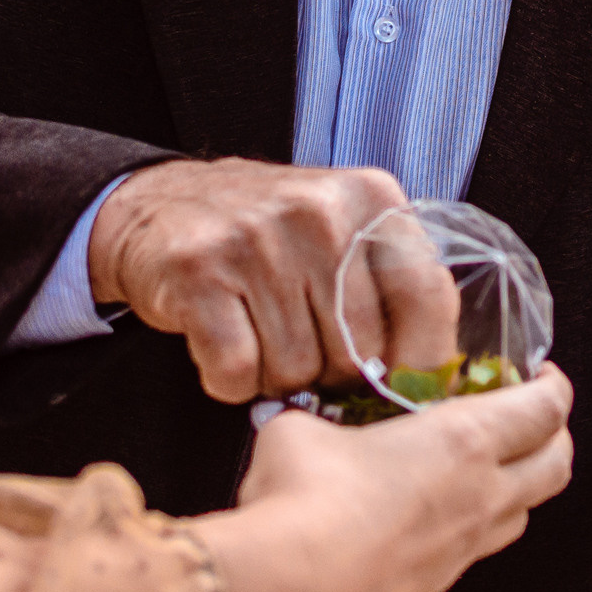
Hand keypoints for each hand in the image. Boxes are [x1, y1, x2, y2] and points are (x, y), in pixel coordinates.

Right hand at [88, 157, 452, 401]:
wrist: (157, 205)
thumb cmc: (266, 235)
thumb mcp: (343, 233)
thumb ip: (392, 287)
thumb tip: (434, 381)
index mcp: (371, 199)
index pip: (428, 296)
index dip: (421, 362)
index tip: (404, 392)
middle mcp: (320, 212)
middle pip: (359, 352)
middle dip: (333, 375)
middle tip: (304, 353)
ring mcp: (257, 239)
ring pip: (296, 370)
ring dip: (277, 378)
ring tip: (258, 337)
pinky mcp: (199, 272)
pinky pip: (237, 372)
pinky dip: (229, 380)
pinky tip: (224, 345)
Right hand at [191, 367, 574, 591]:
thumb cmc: (306, 504)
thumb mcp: (302, 429)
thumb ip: (318, 419)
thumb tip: (301, 423)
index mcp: (464, 441)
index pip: (546, 408)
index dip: (553, 385)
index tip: (538, 373)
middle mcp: (480, 496)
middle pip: (557, 465)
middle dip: (554, 436)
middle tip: (530, 418)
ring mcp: (462, 549)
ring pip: (524, 514)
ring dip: (519, 487)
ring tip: (487, 468)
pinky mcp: (435, 588)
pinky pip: (476, 552)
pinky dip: (473, 529)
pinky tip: (434, 517)